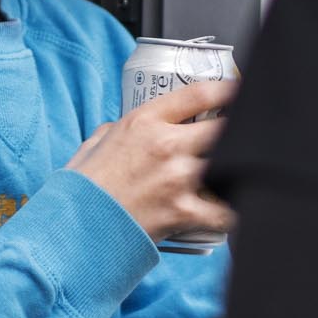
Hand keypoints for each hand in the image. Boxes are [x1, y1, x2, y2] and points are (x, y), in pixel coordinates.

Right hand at [65, 78, 236, 241]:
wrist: (74, 228)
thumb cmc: (81, 188)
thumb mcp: (96, 144)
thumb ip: (117, 130)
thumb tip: (127, 128)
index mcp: (143, 122)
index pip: (199, 94)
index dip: (228, 89)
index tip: (239, 91)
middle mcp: (165, 145)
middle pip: (224, 127)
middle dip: (237, 130)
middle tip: (243, 135)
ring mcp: (178, 179)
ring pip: (229, 165)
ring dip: (235, 170)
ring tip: (238, 173)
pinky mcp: (184, 212)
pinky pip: (225, 212)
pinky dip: (231, 212)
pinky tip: (231, 210)